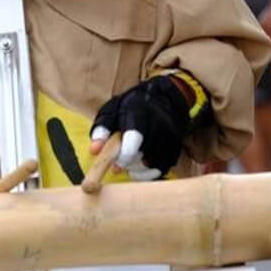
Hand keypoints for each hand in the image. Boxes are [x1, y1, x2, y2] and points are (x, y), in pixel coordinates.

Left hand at [89, 72, 204, 180]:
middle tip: (119, 162)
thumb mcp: (112, 110)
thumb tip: (94, 150)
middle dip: (129, 163)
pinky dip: (149, 173)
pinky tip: (140, 166)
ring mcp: (170, 138)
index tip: (115, 164)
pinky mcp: (175, 148)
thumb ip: (102, 129)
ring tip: (129, 162)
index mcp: (138, 113)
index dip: (123, 156)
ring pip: (154, 165)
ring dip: (138, 169)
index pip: (134, 140)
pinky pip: (163, 169)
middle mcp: (158, 126)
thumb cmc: (131, 106)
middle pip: (144, 156)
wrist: (162, 98)